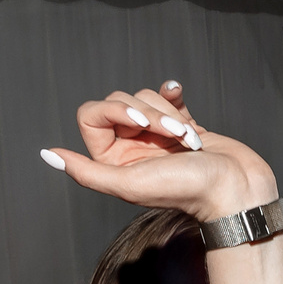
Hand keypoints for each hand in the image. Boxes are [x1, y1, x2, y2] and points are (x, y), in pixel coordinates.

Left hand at [42, 81, 275, 221]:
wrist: (234, 188)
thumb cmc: (185, 189)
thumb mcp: (127, 184)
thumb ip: (85, 172)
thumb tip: (48, 155)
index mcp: (112, 161)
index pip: (93, 114)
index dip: (115, 110)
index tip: (141, 124)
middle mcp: (130, 147)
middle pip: (120, 101)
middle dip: (150, 113)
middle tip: (173, 138)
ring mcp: (156, 135)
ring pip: (146, 97)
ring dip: (170, 113)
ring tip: (188, 140)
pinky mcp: (182, 124)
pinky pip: (168, 96)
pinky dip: (174, 95)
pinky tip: (180, 94)